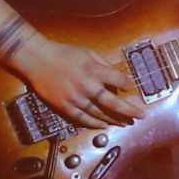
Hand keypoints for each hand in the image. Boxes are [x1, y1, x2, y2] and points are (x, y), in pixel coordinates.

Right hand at [16, 36, 142, 129]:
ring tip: (125, 123)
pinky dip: (95, 124)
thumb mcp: (88, 52)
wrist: (37, 60)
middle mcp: (87, 86)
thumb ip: (104, 64)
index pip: (119, 80)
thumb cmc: (64, 53)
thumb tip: (117, 77)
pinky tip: (105, 126)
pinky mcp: (65, 107)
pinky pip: (83, 119)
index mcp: (94, 70)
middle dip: (129, 110)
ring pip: (100, 114)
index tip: (130, 87)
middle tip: (140, 116)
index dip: (127, 84)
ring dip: (114, 120)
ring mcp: (76, 98)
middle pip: (114, 103)